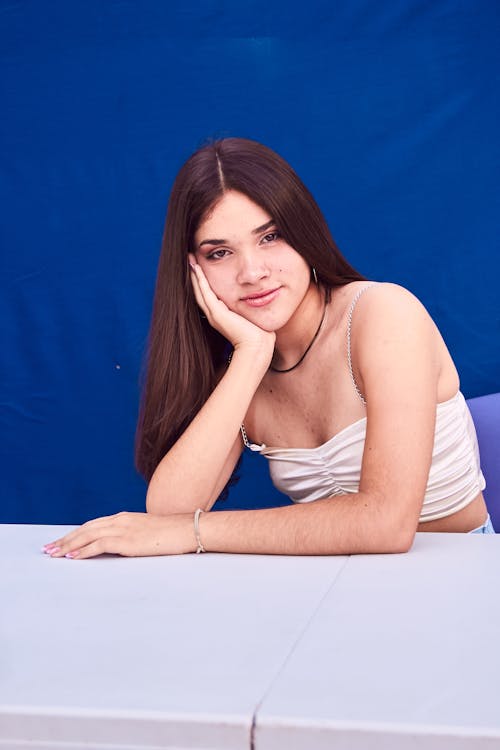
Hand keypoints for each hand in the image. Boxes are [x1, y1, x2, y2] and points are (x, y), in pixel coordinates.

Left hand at [42, 511, 195, 559]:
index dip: (75, 533)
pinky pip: (99, 545)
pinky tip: (72, 557)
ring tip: (54, 554)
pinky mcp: (127, 540)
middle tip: (48, 549)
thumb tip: (123, 547)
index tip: (61, 542)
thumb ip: (133, 536)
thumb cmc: (172, 534)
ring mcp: (123, 529)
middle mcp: (120, 520)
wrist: (187, 529)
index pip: (93, 525)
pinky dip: (83, 551)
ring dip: (68, 546)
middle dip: (65, 539)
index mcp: (124, 518)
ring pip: (87, 536)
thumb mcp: (148, 533)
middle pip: (85, 529)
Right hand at [189, 255, 275, 356]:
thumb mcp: (252, 315)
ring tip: (189, 259)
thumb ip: (251, 307)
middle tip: (189, 258)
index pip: (208, 295)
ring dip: (194, 274)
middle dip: (194, 275)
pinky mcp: (217, 314)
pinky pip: (205, 293)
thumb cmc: (260, 335)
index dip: (203, 281)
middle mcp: (215, 315)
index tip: (200, 266)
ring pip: (199, 290)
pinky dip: (199, 280)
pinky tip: (196, 268)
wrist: (258, 347)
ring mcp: (214, 314)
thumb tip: (260, 297)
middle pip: (199, 291)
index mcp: (222, 315)